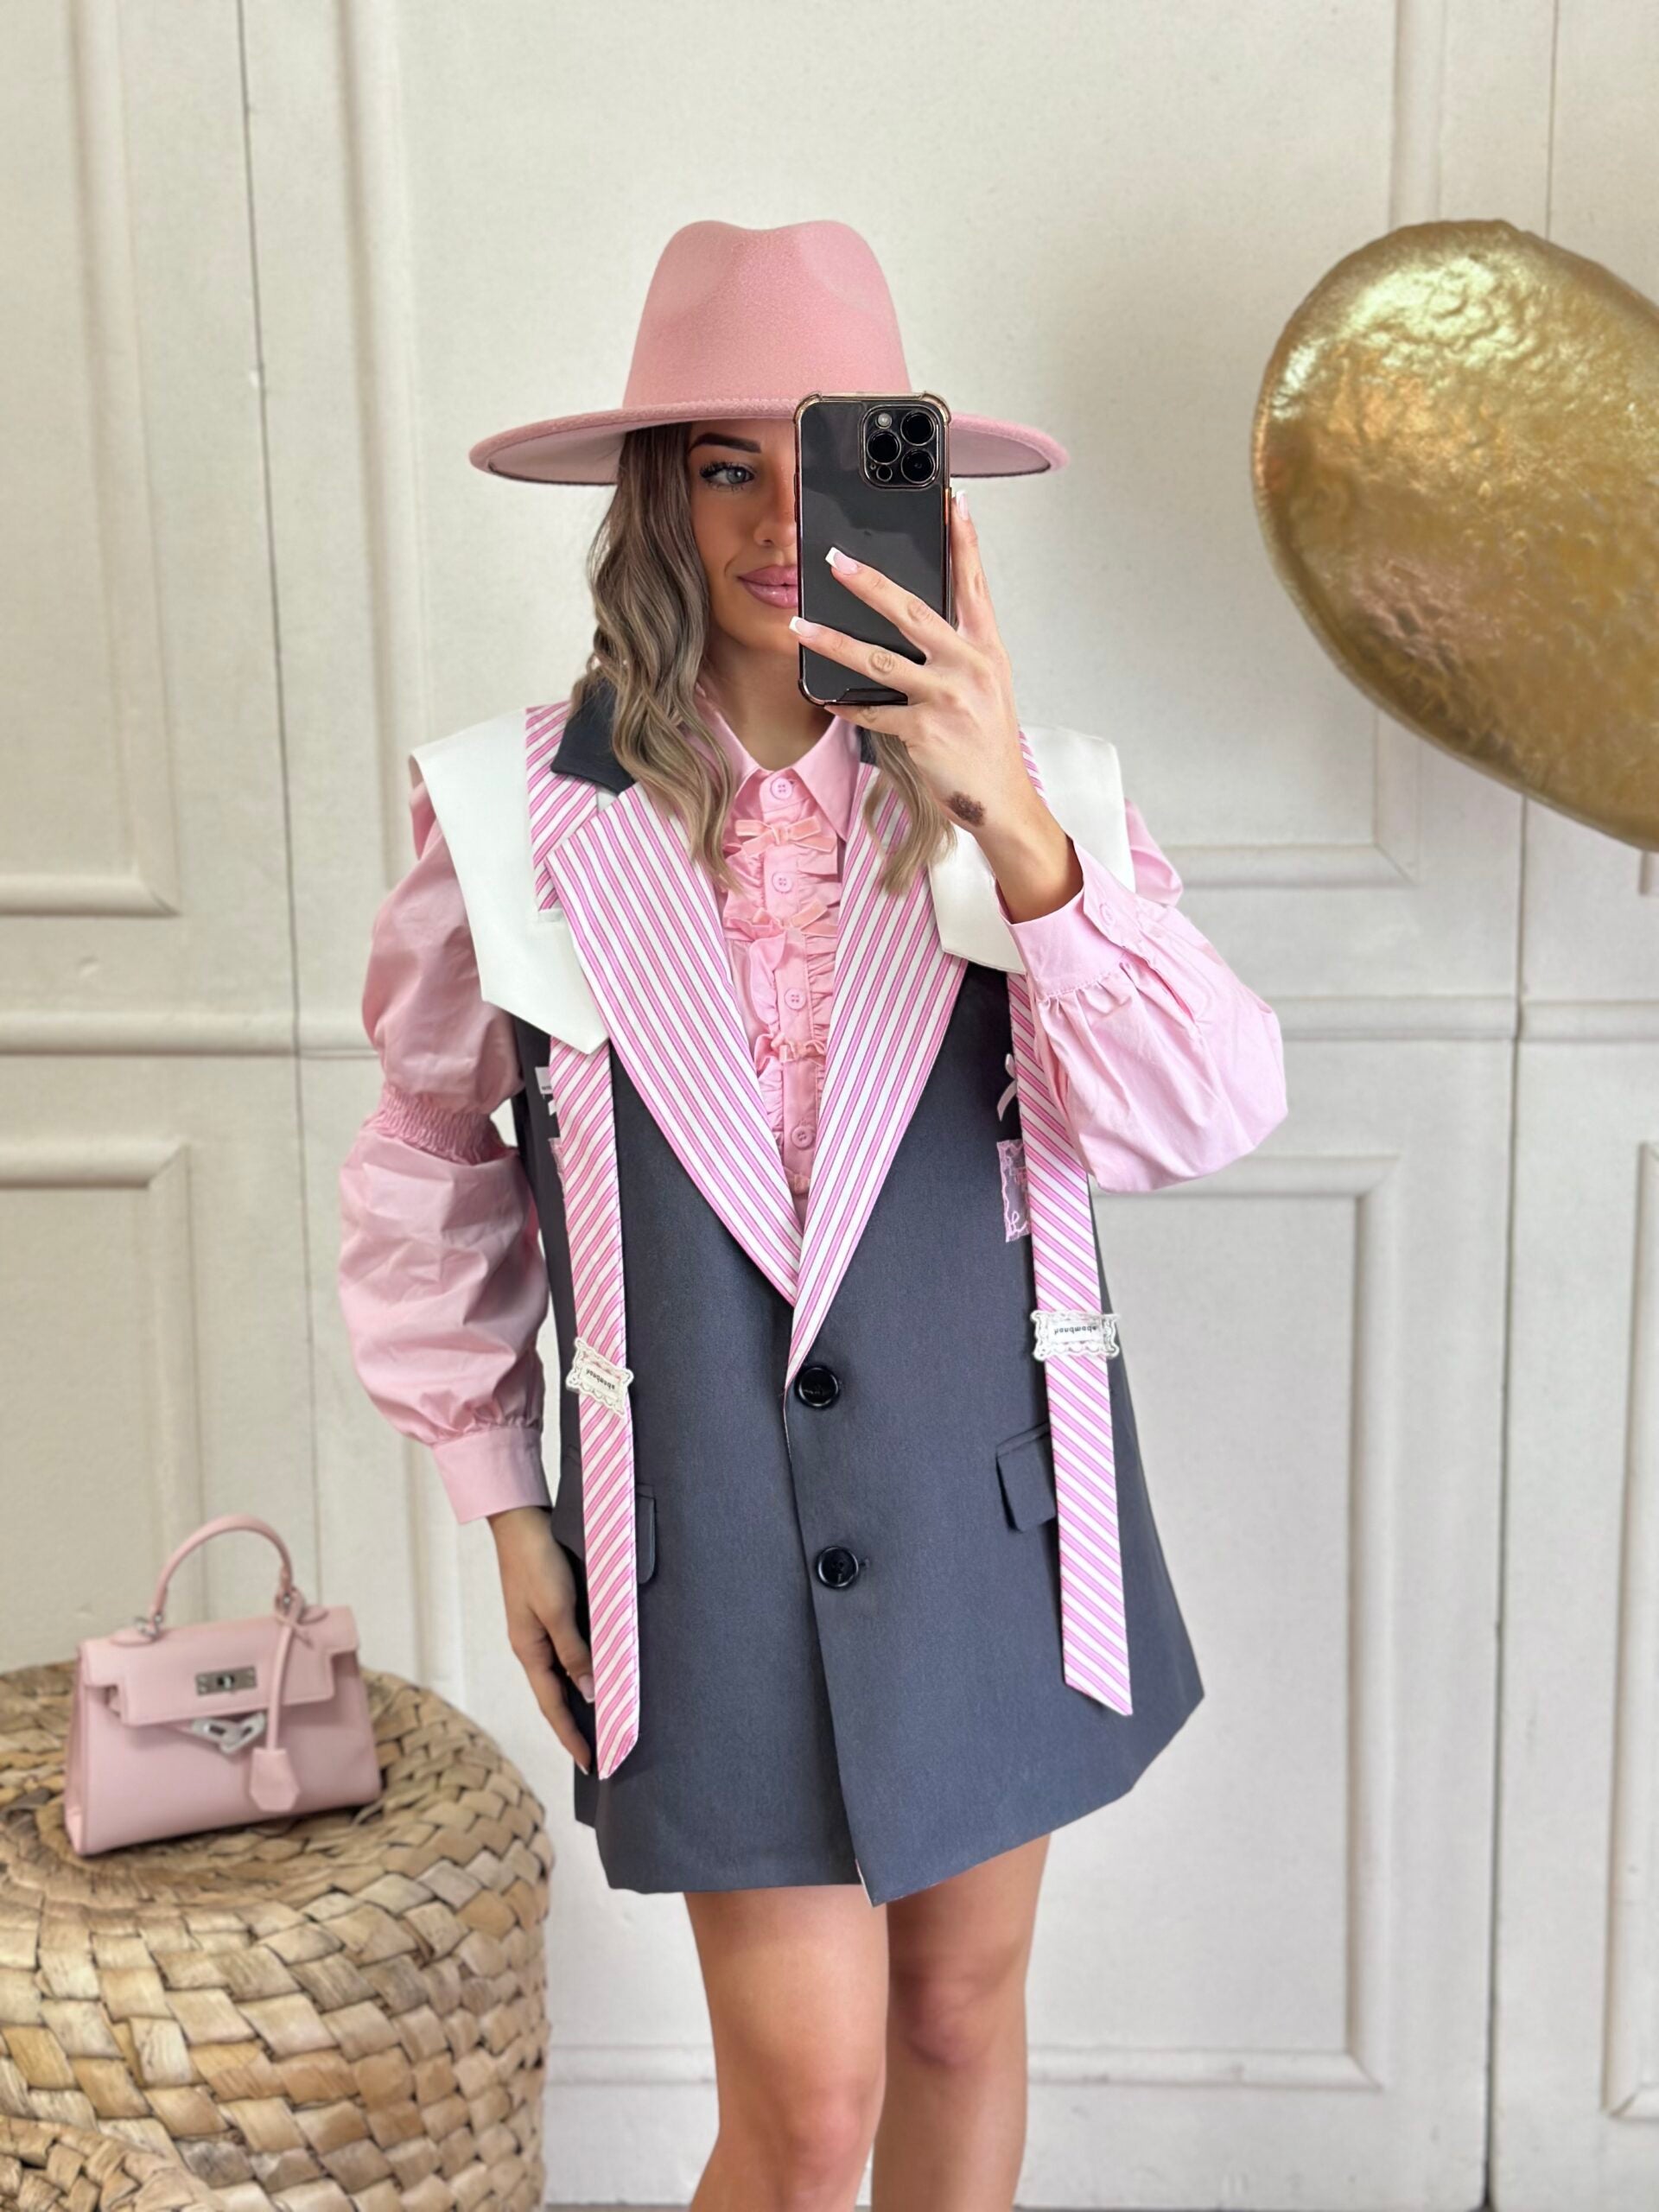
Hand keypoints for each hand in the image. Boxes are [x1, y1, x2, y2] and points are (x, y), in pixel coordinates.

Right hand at [489, 1505, 593, 1772]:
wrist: (521, 1522)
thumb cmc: (537, 1563)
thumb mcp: (557, 1609)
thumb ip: (573, 1651)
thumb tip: (589, 1693)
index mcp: (529, 1651)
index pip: (554, 1706)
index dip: (573, 1735)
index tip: (592, 1762)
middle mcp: (532, 1645)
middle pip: (557, 1695)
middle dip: (576, 1725)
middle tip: (601, 1749)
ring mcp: (538, 1630)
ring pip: (563, 1674)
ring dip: (581, 1699)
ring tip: (603, 1721)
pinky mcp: (548, 1612)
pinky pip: (568, 1651)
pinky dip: (582, 1669)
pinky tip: (596, 1673)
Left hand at [788, 486, 1030, 830]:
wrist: (999, 797)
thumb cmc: (987, 739)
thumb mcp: (985, 683)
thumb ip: (957, 648)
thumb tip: (911, 618)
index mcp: (986, 648)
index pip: (973, 584)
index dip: (964, 541)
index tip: (953, 501)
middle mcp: (968, 666)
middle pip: (913, 611)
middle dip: (871, 582)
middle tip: (837, 560)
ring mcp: (945, 697)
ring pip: (878, 659)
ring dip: (833, 641)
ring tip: (800, 626)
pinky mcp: (922, 729)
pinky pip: (871, 710)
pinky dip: (844, 703)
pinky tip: (823, 694)